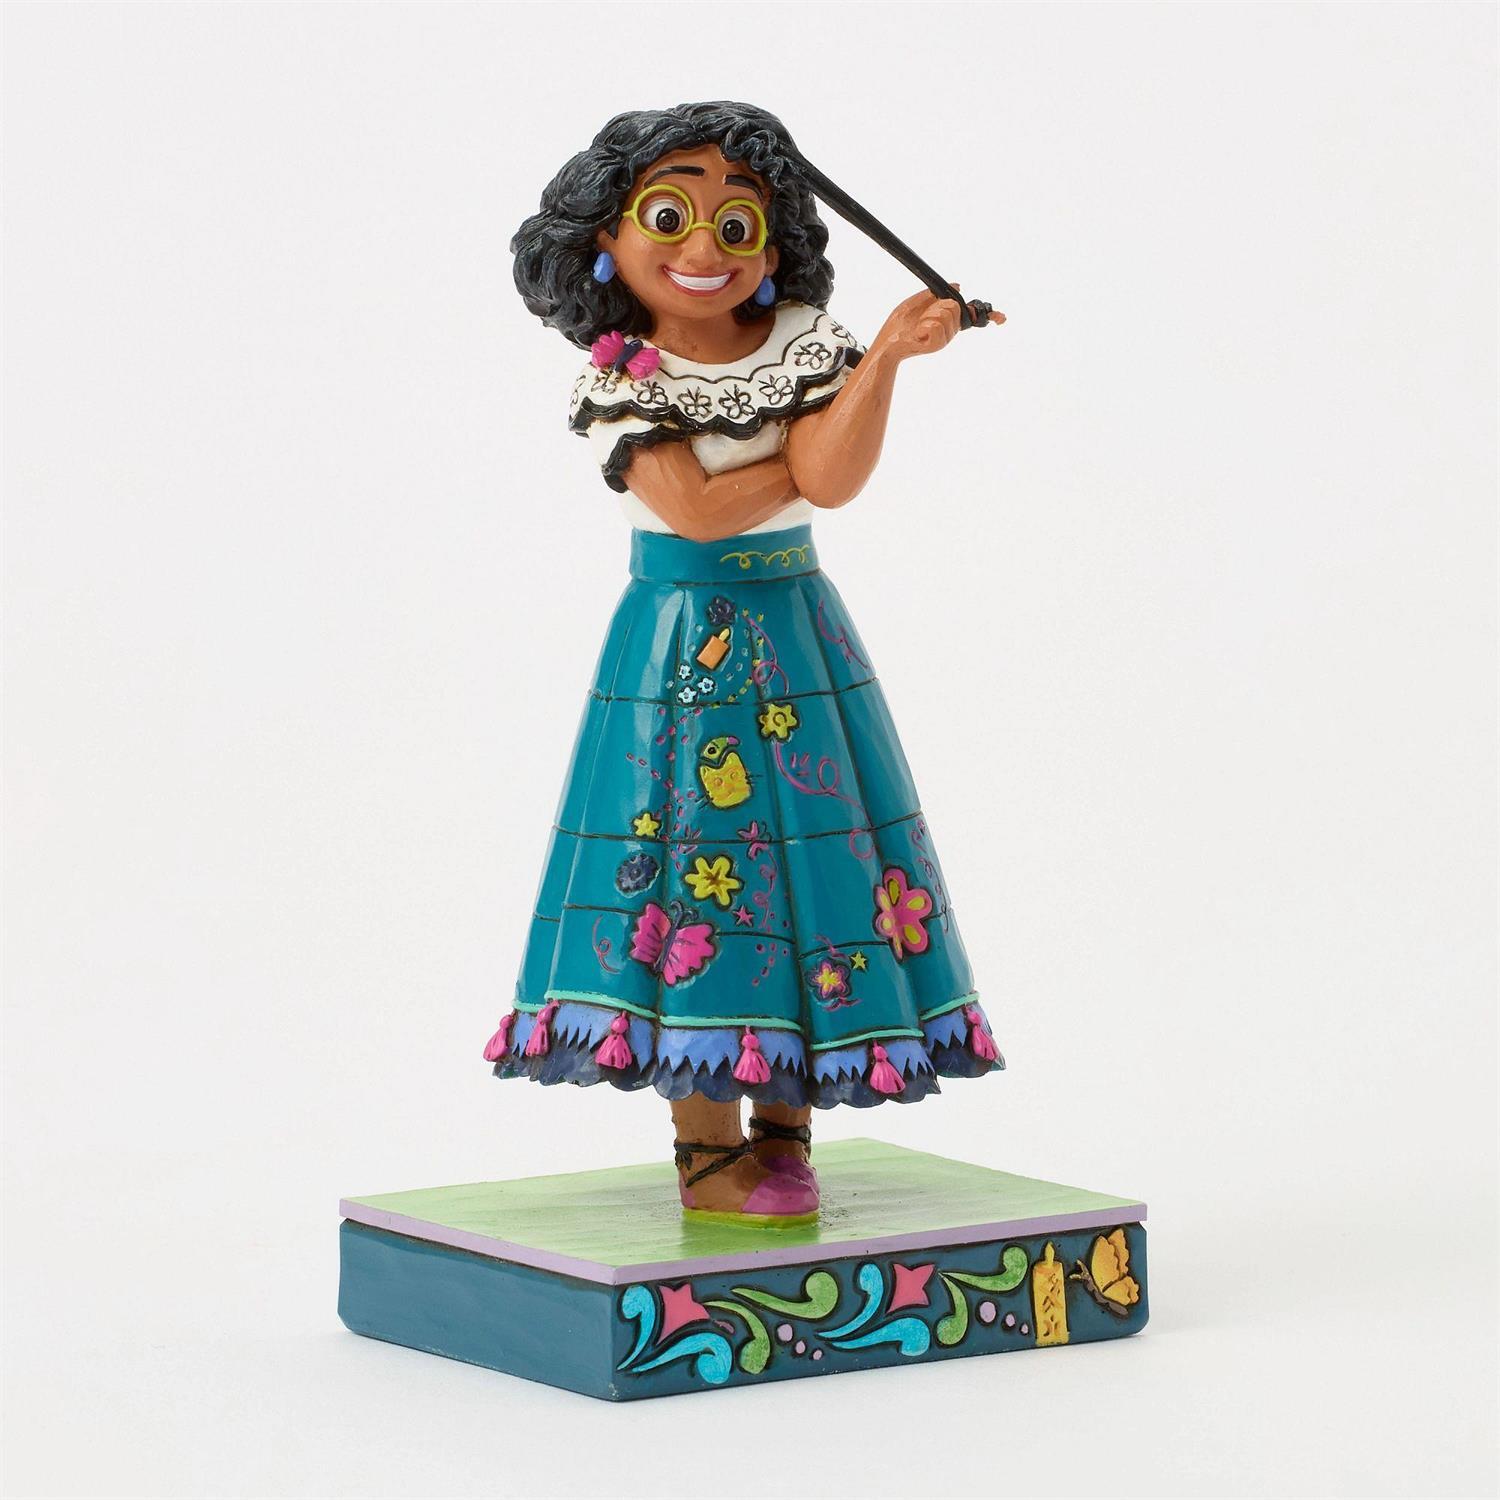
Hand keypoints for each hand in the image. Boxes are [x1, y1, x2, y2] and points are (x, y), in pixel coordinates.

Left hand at [872, 286, 1001, 361]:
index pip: (971, 316)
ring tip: (918, 326)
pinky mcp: (936, 345)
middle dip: (938, 305)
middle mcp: (949, 331)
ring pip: (946, 313)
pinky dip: (924, 325)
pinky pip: (937, 324)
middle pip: (955, 306)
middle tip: (922, 317)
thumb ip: (934, 294)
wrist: (885, 345)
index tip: (1002, 319)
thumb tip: (957, 285)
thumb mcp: (915, 303)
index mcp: (946, 320)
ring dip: (928, 315)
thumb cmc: (897, 326)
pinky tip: (917, 334)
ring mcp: (944, 339)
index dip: (989, 316)